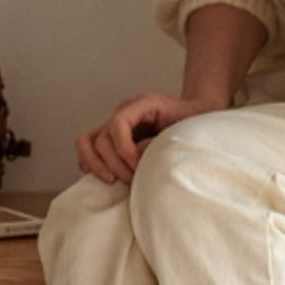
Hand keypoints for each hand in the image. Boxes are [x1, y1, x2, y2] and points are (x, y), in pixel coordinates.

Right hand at [75, 92, 223, 184]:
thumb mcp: (184, 129)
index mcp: (143, 104)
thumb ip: (160, 141)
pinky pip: (88, 147)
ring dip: (96, 163)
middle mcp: (125, 112)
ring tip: (112, 180)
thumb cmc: (194, 121)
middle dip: (115, 162)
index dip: (122, 147)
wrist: (197, 118)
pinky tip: (102, 176)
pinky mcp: (112, 139)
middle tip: (132, 179)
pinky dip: (88, 162)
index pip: (118, 122)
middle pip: (103, 137)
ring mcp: (116, 126)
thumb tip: (137, 157)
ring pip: (87, 141)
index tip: (135, 164)